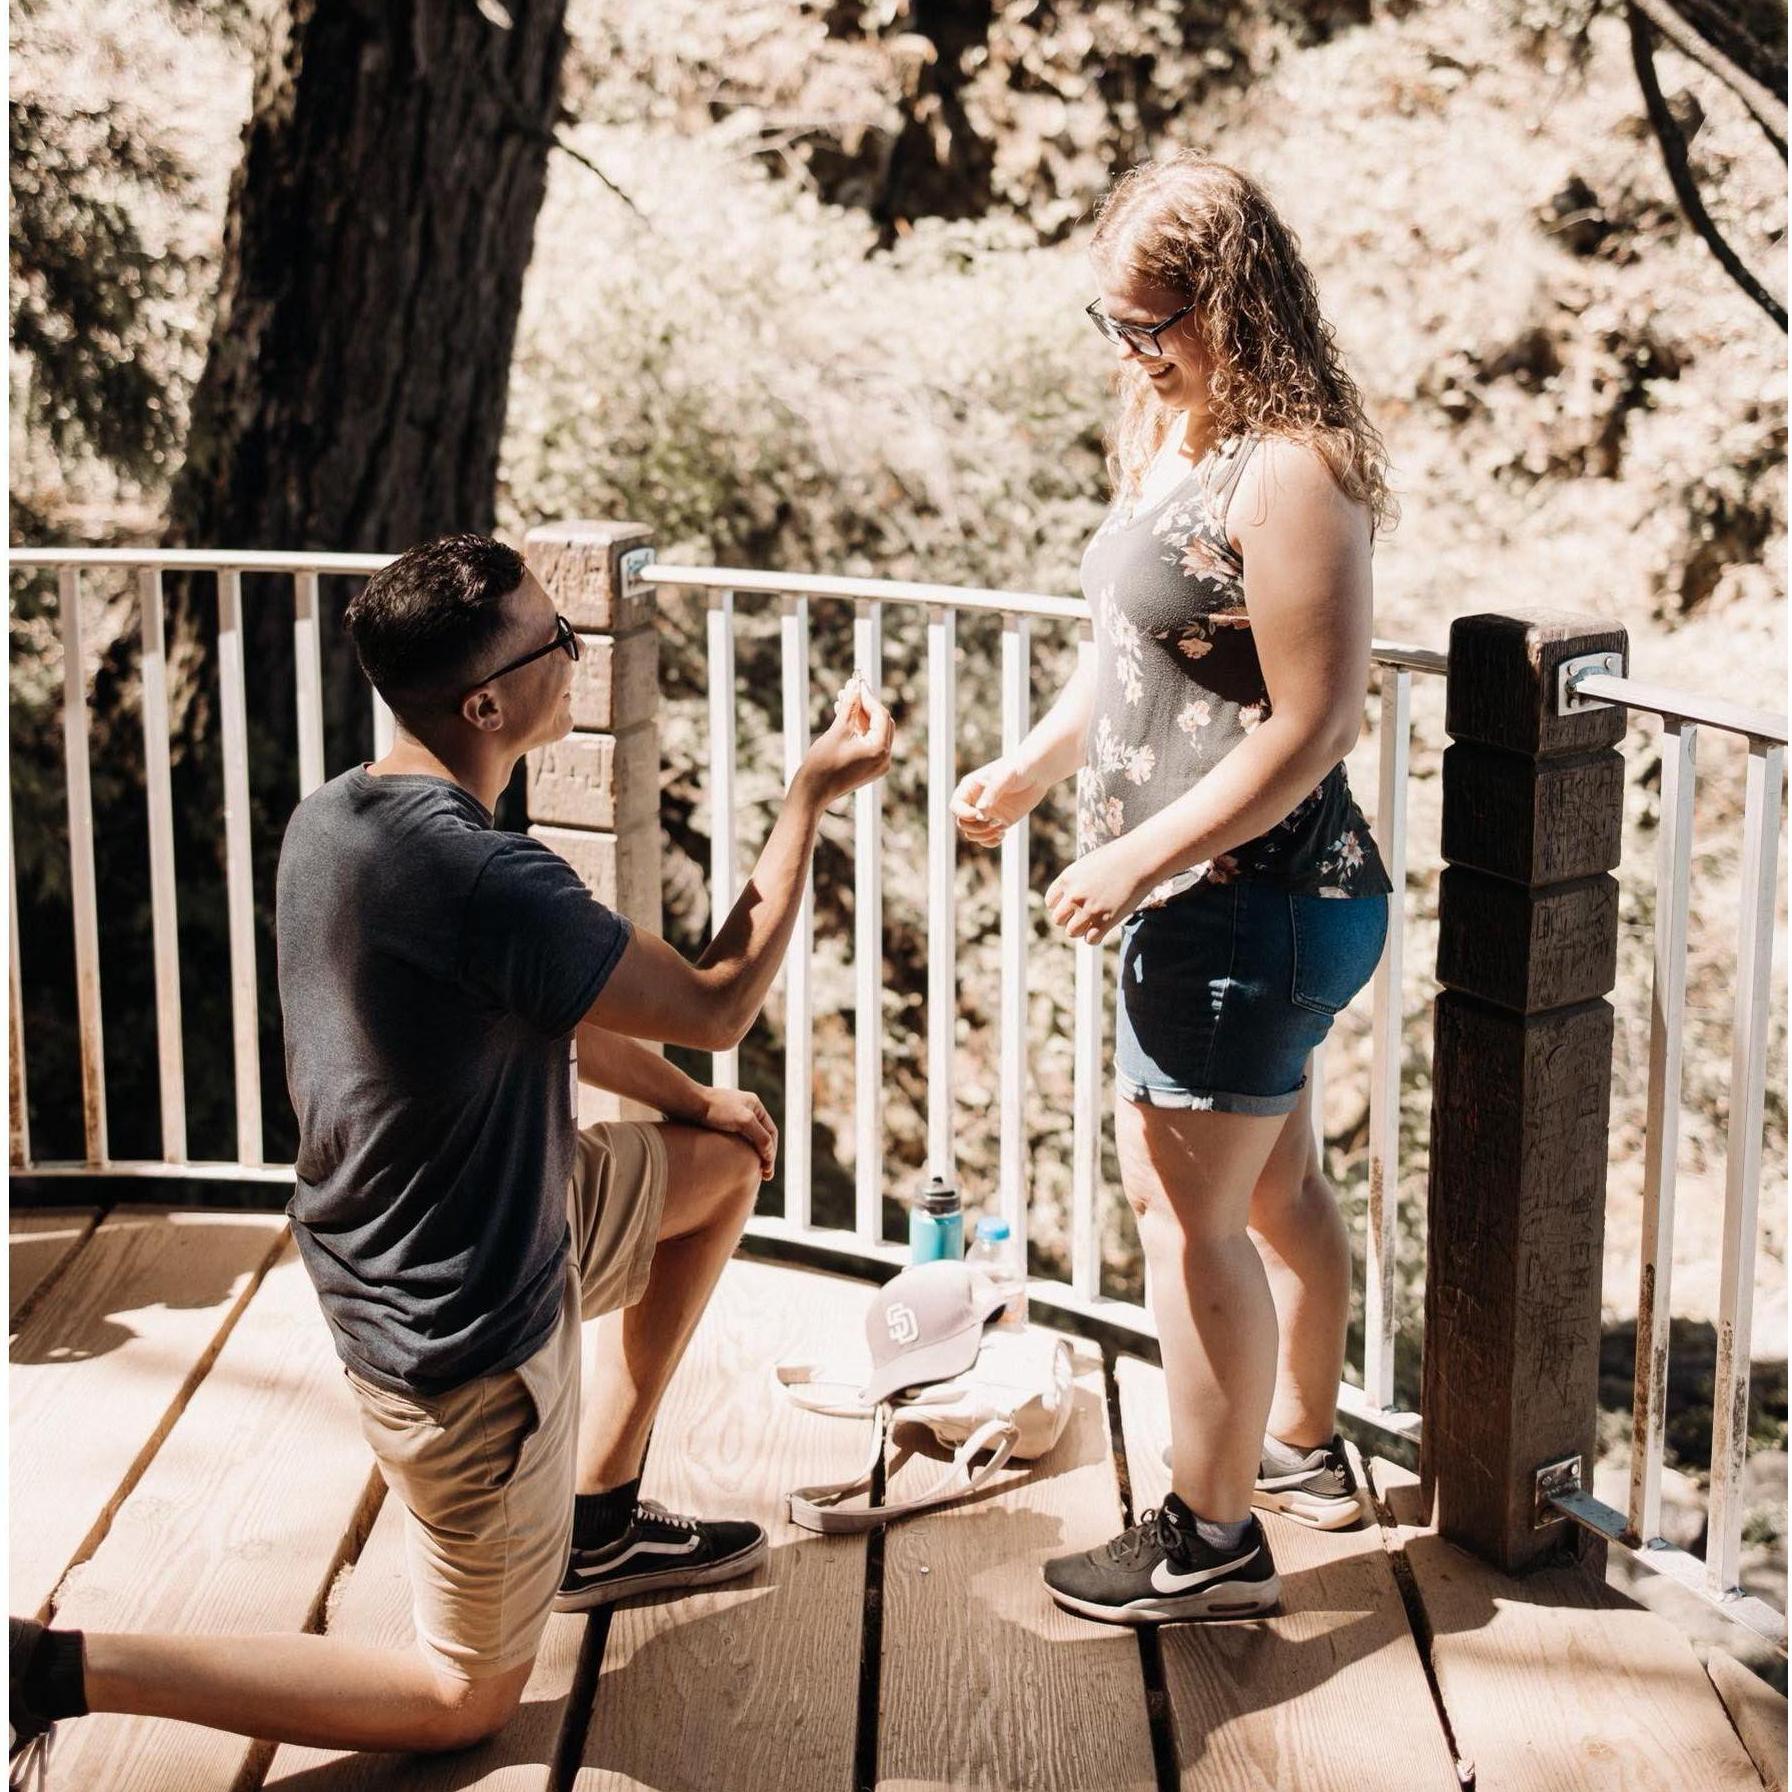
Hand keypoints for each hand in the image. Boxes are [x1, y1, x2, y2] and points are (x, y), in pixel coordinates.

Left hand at [699, 1087, 777, 1179]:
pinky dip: (740, 1152)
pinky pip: (736, 1140)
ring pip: (749, 1140)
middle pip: (762, 1136)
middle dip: (764, 1156)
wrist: (687, 1103)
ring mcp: (733, 1117)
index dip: (772, 1152)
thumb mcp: (744, 1121)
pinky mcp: (720, 1124)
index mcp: (755, 1105)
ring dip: (753, 1155)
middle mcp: (746, 1110)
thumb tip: (770, 1155)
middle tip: (764, 1176)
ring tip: (752, 1172)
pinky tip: (737, 1163)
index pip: (771, 1132)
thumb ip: (761, 1137)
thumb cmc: (715, 1108)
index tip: (767, 1170)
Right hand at [797, 683, 894, 807]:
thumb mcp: (837, 730)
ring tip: (842, 700)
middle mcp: (884, 759)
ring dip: (860, 716)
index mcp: (879, 750)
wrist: (812, 792)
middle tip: (850, 690)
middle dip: (865, 705)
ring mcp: (878, 765)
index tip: (856, 684)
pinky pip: (868, 743)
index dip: (868, 697)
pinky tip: (844, 716)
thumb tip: (855, 686)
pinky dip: (858, 730)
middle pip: (881, 722)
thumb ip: (849, 707)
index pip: (880, 715)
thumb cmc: (822, 764)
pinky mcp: (869, 768)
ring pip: (874, 732)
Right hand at [949, 757, 1044, 847]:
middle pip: (962, 823)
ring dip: (982, 836)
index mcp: (970, 788)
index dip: (963, 814)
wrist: (1037, 773)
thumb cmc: (1018, 769)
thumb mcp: (1004, 777)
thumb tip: (980, 814)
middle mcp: (975, 802)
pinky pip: (986, 839)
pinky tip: (1002, 835)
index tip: (979, 814)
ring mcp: (986, 814)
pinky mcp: (998, 822)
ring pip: (972, 834)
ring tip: (998, 829)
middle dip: (974, 827)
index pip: (955, 806)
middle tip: (991, 822)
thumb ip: (991, 794)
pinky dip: (990, 842)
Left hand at [1045, 840, 1153, 945]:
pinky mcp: (1106, 921)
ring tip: (1092, 923)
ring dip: (1081, 930)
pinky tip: (1102, 929)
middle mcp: (1074, 895)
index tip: (1073, 905)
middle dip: (1069, 919)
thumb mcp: (1088, 865)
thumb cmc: (1118, 858)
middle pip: (1058, 919)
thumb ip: (1076, 882)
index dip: (1061, 906)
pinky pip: (1091, 940)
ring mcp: (1090, 909)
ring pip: (1072, 932)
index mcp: (1067, 879)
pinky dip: (1095, 937)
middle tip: (1083, 915)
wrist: (1140, 859)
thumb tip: (1071, 901)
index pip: (1051, 903)